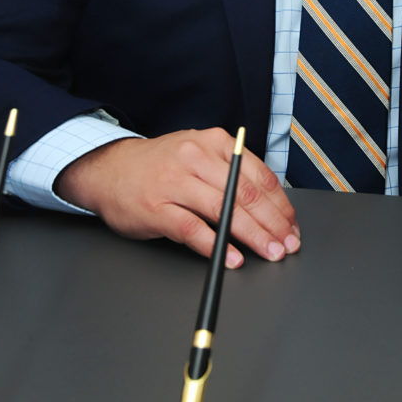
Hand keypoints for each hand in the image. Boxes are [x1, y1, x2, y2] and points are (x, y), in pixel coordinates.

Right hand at [54, 128, 299, 267]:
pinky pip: (193, 229)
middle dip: (273, 223)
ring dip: (253, 236)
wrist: (109, 169)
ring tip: (269, 252)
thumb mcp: (200, 154)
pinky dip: (216, 246)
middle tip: (287, 244)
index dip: (280, 204)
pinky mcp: (157, 208)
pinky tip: (232, 258)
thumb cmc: (161, 165)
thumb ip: (231, 171)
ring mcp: (176, 182)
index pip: (258, 175)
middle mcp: (196, 158)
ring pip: (224, 210)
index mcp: (214, 142)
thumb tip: (269, 204)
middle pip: (246, 193)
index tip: (291, 224)